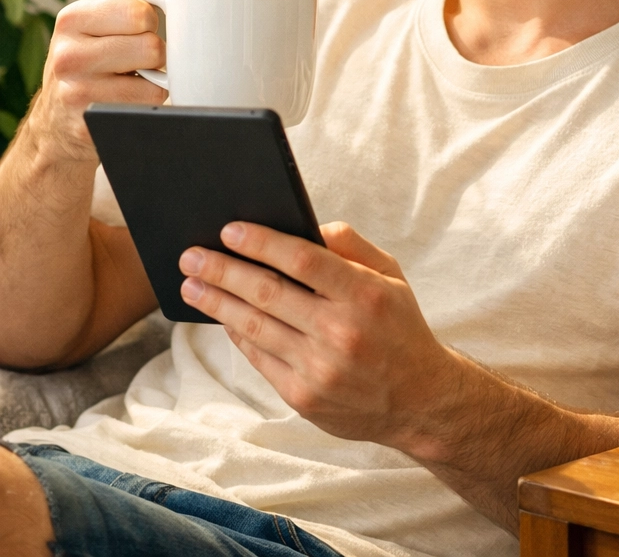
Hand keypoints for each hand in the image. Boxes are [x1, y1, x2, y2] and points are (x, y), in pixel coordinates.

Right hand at [28, 0, 174, 164]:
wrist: (58, 118)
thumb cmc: (88, 61)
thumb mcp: (103, 22)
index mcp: (73, 19)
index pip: (140, 11)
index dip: (152, 22)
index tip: (139, 30)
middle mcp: (68, 54)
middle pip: (151, 47)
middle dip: (156, 54)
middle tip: (139, 61)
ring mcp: (77, 91)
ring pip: (155, 80)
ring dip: (156, 81)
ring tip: (134, 80)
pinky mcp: (93, 121)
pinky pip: (148, 106)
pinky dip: (150, 103)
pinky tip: (129, 100)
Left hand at [178, 221, 456, 448]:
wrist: (419, 398)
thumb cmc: (400, 326)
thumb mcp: (392, 276)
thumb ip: (352, 245)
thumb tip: (309, 227)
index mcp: (364, 294)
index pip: (302, 259)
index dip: (262, 242)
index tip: (230, 229)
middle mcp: (341, 330)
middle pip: (268, 292)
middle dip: (223, 270)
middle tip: (191, 255)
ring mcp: (320, 367)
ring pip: (255, 326)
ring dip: (217, 302)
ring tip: (191, 285)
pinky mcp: (304, 396)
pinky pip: (259, 357)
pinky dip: (236, 334)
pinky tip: (221, 316)